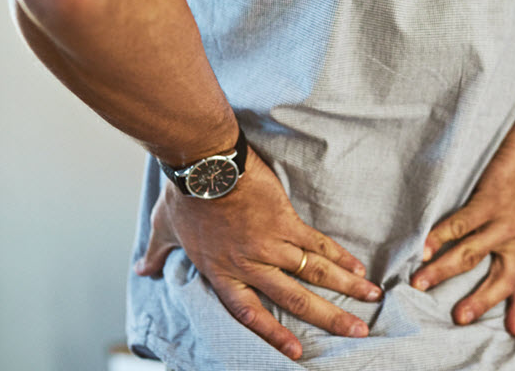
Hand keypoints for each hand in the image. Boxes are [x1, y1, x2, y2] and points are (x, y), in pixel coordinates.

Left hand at [134, 147, 382, 359]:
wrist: (203, 163)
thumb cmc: (183, 195)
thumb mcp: (164, 229)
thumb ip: (158, 253)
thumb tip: (142, 268)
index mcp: (222, 271)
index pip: (249, 312)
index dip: (273, 333)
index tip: (297, 352)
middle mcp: (250, 264)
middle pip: (295, 298)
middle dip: (328, 317)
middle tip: (356, 331)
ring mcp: (271, 243)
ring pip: (314, 272)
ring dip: (346, 287)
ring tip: (371, 299)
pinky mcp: (286, 221)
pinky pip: (318, 244)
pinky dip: (340, 256)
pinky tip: (358, 267)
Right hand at [410, 128, 514, 335]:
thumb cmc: (513, 180)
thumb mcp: (510, 215)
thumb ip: (492, 235)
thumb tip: (458, 252)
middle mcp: (511, 238)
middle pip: (500, 280)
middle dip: (479, 301)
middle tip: (458, 319)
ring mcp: (500, 221)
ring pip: (470, 255)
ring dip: (443, 271)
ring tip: (419, 284)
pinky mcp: (488, 202)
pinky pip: (460, 225)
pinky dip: (439, 237)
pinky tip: (424, 248)